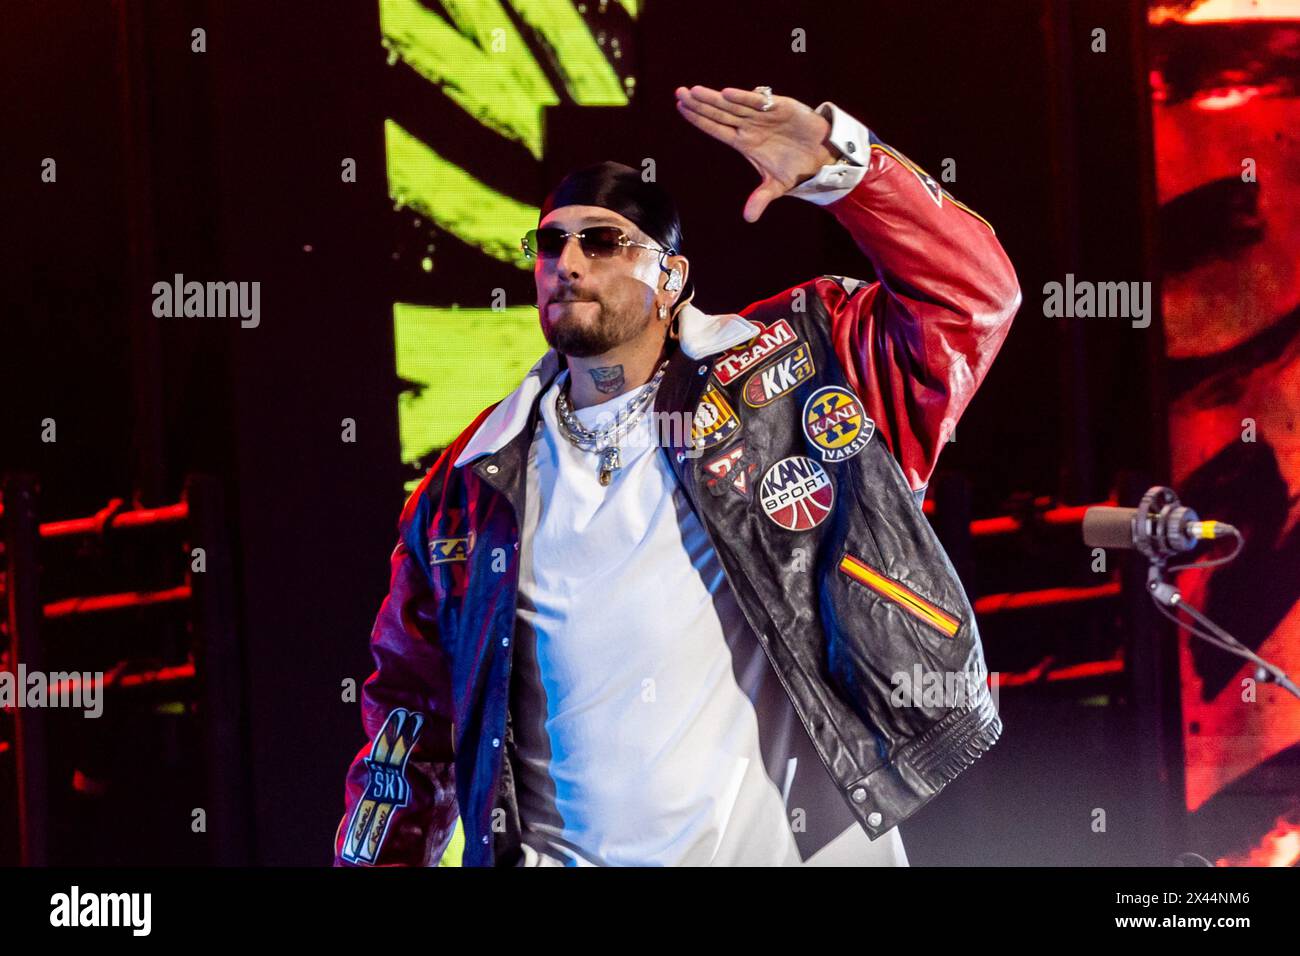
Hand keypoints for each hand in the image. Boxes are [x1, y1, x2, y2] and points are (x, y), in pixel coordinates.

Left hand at [674, 85, 837, 222]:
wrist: (822, 156)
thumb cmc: (796, 168)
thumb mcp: (776, 186)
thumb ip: (760, 198)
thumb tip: (749, 218)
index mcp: (744, 142)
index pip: (716, 129)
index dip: (699, 120)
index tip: (681, 108)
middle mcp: (749, 126)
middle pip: (719, 114)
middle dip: (699, 104)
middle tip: (679, 93)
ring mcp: (762, 115)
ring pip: (734, 105)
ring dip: (714, 98)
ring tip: (694, 91)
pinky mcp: (780, 107)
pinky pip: (758, 102)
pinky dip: (744, 98)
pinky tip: (726, 94)